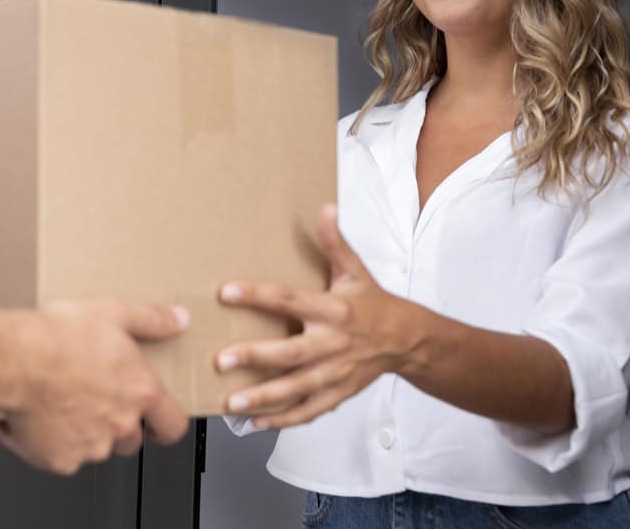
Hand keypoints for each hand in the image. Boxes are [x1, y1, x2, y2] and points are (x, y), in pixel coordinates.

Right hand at [0, 301, 189, 474]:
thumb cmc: (58, 338)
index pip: (173, 425)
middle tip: (89, 398)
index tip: (159, 426)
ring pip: (93, 448)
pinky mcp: (59, 461)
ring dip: (79, 432)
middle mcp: (121, 424)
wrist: (15, 360)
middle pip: (130, 439)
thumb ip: (151, 319)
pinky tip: (32, 414)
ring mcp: (91, 447)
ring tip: (56, 400)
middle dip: (114, 425)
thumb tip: (177, 319)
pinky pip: (57, 456)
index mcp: (140, 392)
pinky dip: (45, 442)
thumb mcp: (112, 313)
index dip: (166, 427)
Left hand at [214, 204, 413, 429]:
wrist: (408, 341)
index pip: (289, 299)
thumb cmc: (374, 303)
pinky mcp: (338, 394)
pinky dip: (284, 420)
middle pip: (290, 353)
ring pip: (296, 388)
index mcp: (334, 309)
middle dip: (255, 357)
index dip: (257, 295)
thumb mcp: (355, 270)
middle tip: (221, 360)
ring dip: (263, 397)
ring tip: (232, 402)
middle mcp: (333, 343)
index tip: (227, 292)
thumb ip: (336, 242)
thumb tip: (325, 209)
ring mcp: (336, 373)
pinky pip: (309, 411)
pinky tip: (256, 422)